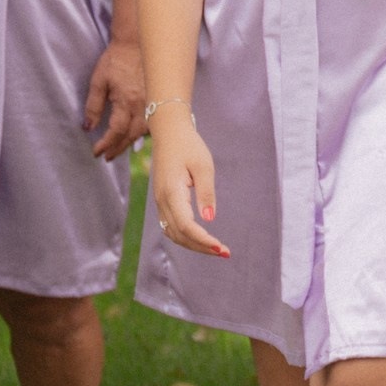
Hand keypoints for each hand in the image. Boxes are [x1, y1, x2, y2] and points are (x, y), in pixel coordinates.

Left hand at [83, 41, 146, 159]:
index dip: (106, 144)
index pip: (116, 131)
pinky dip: (145, 131)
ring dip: (132, 142)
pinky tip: (137, 134)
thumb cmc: (116, 60)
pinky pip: (154, 121)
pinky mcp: (158, 98)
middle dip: (118, 148)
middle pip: (132, 135)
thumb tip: (88, 127)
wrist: (136, 43)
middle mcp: (143, 104)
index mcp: (126, 100)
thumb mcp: (98, 81)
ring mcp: (153, 101)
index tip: (96, 152)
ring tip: (120, 148)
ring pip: (145, 131)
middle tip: (107, 156)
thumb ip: (93, 105)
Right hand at [148, 114, 227, 257]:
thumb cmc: (189, 146)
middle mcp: (162, 201)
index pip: (186, 225)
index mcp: (171, 192)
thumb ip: (206, 192)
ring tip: (216, 249)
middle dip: (201, 247)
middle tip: (225, 253)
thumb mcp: (203, 166)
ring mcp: (160, 202)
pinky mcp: (163, 201)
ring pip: (173, 233)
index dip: (203, 240)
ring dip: (193, 244)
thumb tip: (209, 219)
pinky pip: (171, 226)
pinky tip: (201, 239)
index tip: (221, 248)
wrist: (169, 133)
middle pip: (179, 234)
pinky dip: (185, 237)